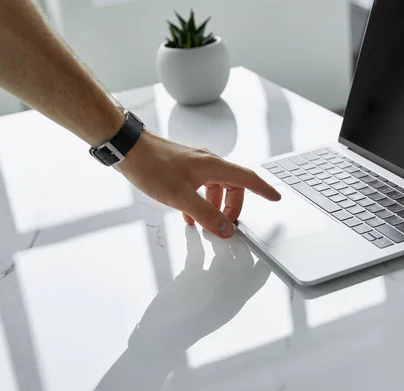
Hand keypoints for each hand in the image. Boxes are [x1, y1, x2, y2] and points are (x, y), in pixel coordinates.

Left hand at [117, 131, 280, 237]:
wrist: (128, 149)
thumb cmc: (152, 166)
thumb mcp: (181, 197)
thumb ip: (206, 215)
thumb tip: (226, 229)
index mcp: (213, 166)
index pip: (248, 178)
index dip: (264, 190)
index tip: (275, 197)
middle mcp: (208, 162)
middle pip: (234, 186)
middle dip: (233, 208)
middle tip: (226, 226)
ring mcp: (196, 163)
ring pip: (216, 187)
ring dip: (214, 206)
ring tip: (204, 224)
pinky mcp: (184, 166)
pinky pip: (201, 186)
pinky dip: (200, 201)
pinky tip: (188, 214)